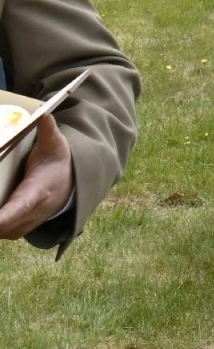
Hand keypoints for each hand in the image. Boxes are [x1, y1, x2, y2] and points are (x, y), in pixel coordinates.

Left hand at [0, 115, 72, 239]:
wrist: (72, 184)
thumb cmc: (58, 163)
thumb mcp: (56, 145)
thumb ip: (48, 132)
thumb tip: (44, 115)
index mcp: (39, 190)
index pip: (20, 206)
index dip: (5, 216)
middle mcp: (34, 211)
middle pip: (6, 225)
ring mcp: (28, 222)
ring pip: (4, 232)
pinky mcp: (20, 228)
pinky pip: (5, 233)